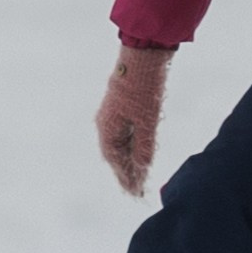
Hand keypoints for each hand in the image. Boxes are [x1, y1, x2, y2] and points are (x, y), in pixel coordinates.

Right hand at [96, 41, 172, 195]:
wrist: (141, 58)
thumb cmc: (143, 90)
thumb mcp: (147, 123)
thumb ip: (144, 148)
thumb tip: (142, 169)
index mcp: (107, 130)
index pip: (115, 162)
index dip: (126, 179)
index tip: (136, 194)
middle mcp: (105, 125)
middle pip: (114, 156)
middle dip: (125, 173)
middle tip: (137, 192)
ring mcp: (111, 116)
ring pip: (118, 145)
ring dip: (128, 161)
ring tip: (138, 177)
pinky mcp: (120, 108)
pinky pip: (123, 134)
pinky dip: (130, 147)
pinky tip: (138, 152)